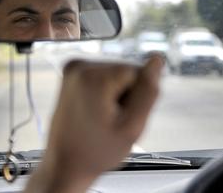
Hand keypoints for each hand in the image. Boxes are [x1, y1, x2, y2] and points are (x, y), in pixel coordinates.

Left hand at [24, 54, 163, 192]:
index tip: (119, 117)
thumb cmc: (96, 151)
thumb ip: (148, 92)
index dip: (136, 98)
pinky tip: (93, 112)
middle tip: (109, 121)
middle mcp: (79, 66)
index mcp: (93, 77)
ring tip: (100, 118)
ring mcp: (72, 68)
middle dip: (125, 96)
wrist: (65, 163)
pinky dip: (103, 93)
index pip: (138, 73)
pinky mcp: (70, 73)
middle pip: (125, 72)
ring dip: (114, 96)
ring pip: (115, 75)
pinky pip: (103, 77)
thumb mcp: (132, 127)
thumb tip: (157, 59)